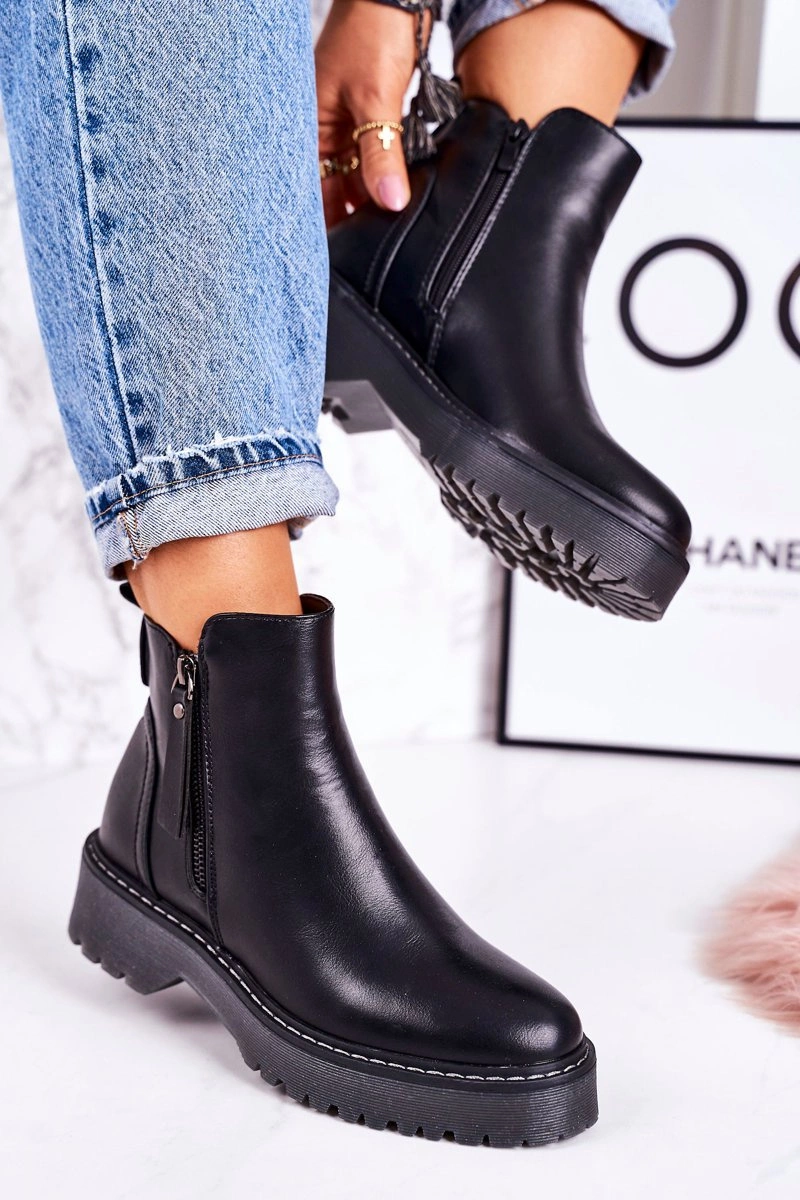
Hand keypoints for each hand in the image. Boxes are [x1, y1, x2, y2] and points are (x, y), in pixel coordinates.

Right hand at [316, 0, 421, 226]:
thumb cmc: (372, 32)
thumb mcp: (376, 100)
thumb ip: (382, 155)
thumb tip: (389, 203)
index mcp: (306, 128)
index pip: (309, 190)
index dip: (324, 221)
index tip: (341, 253)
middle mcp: (321, 132)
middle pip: (333, 188)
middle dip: (352, 213)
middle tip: (371, 246)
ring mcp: (345, 127)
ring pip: (356, 177)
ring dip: (373, 195)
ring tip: (387, 225)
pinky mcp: (367, 120)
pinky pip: (374, 159)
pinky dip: (386, 174)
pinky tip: (398, 193)